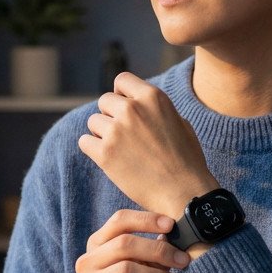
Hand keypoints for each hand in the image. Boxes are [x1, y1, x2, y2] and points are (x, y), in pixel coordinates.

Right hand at [75, 209, 188, 272]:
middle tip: (184, 261)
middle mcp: (88, 261)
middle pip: (124, 244)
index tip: (172, 225)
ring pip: (126, 271)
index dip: (146, 219)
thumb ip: (152, 254)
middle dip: (159, 251)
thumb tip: (171, 235)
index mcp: (98, 244)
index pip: (119, 221)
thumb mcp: (142, 271)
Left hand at [78, 72, 217, 216]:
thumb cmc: (186, 160)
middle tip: (125, 135)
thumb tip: (138, 103)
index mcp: (153, 97)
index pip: (122, 80)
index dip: (121, 94)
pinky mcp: (105, 154)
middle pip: (105, 101)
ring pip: (93, 122)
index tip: (125, 108)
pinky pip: (84, 142)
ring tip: (120, 149)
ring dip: (102, 133)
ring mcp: (117, 131)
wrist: (184, 193)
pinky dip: (93, 149)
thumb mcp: (179, 122)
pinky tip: (109, 158)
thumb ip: (155, 109)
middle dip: (112, 115)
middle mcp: (132, 109)